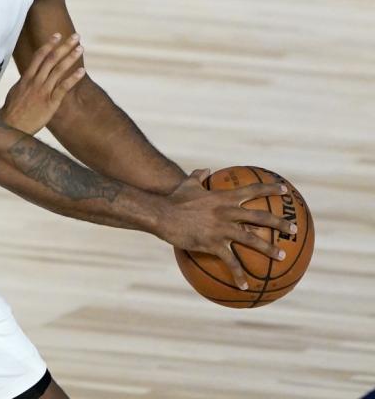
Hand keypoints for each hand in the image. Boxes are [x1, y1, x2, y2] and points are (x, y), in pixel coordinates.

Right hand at [1, 33, 84, 134]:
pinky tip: (82, 71)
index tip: (57, 35)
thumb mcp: (15, 92)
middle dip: (64, 46)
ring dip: (70, 58)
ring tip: (80, 48)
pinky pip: (63, 88)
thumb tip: (27, 76)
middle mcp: (35, 82)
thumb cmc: (11, 112)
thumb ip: (24, 83)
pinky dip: (73, 78)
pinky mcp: (50, 103)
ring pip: (58, 70)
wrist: (10, 128)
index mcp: (26, 78)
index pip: (38, 56)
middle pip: (51, 59)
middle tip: (76, 36)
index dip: (49, 44)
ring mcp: (43, 92)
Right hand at [160, 169, 298, 289]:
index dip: (270, 188)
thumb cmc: (174, 199)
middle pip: (261, 217)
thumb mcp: (188, 184)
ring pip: (252, 240)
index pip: (253, 190)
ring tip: (282, 257)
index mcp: (224, 197)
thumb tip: (206, 170)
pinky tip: (245, 285)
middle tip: (294, 229)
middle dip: (280, 223)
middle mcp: (227, 212)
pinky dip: (238, 274)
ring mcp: (221, 229)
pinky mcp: (212, 244)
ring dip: (269, 249)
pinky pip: (230, 261)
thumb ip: (198, 176)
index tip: (284, 189)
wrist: (161, 214)